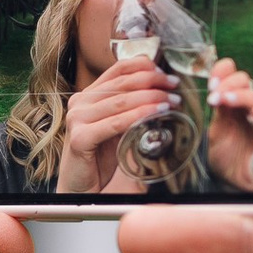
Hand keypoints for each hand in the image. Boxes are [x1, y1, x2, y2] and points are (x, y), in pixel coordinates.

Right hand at [56, 57, 176, 193]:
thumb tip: (161, 93)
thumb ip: (130, 109)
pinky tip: (158, 113)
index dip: (143, 67)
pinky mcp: (80, 138)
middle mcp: (79, 102)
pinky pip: (116, 123)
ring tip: (172, 101)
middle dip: (153, 81)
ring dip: (151, 98)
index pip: (117, 69)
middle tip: (174, 86)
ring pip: (121, 101)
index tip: (165, 73)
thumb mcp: (117, 126)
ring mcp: (77, 119)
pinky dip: (139, 115)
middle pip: (122, 83)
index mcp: (87, 95)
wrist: (80, 186)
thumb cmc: (100, 158)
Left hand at [204, 56, 252, 190]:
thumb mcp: (216, 129)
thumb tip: (215, 85)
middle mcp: (250, 107)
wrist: (232, 180)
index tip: (211, 80)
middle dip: (228, 84)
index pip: (235, 76)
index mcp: (235, 102)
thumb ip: (218, 108)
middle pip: (246, 82)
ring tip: (226, 100)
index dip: (224, 72)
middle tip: (214, 96)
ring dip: (241, 95)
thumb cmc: (227, 154)